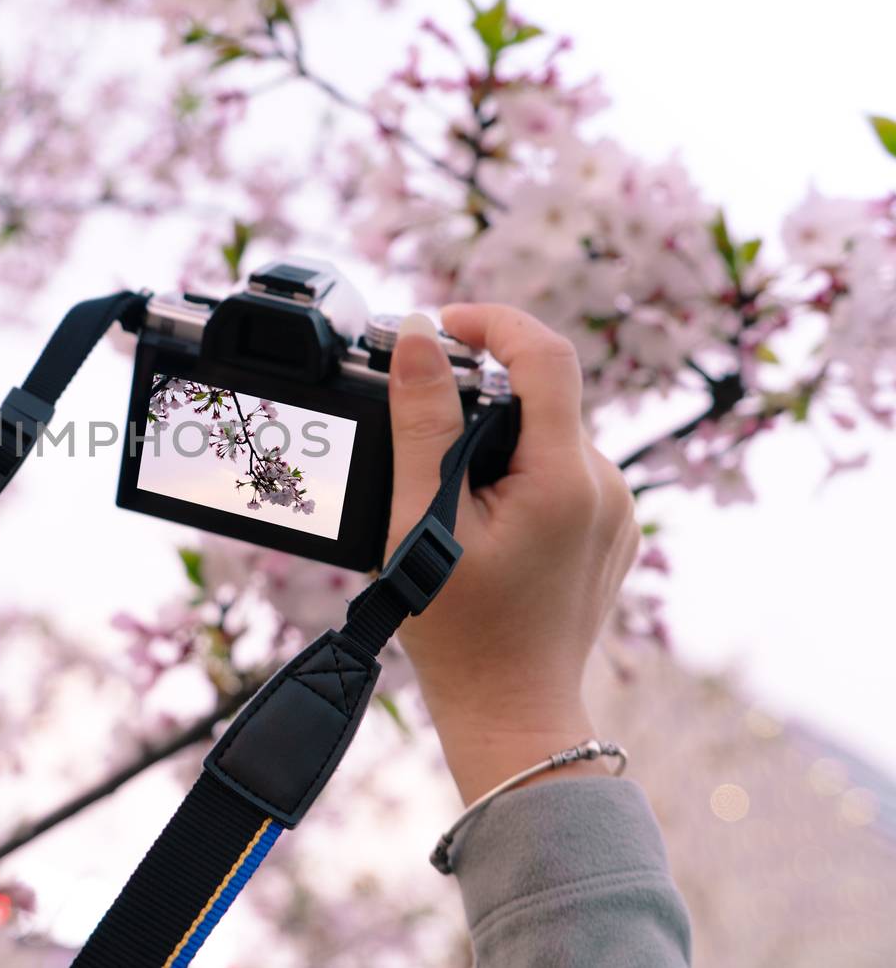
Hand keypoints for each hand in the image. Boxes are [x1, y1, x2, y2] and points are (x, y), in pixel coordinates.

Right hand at [384, 305, 640, 802]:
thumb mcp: (423, 517)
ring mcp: (617, 513)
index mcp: (566, 477)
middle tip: (419, 418)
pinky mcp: (612, 534)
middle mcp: (606, 487)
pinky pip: (565, 475)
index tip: (441, 325)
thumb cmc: (460, 629)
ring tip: (445, 492)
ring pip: (552, 437)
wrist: (511, 713)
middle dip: (481, 392)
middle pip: (544, 398)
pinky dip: (521, 474)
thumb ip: (422, 420)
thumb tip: (417, 336)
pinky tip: (482, 520)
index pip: (546, 355)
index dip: (492, 321)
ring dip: (499, 439)